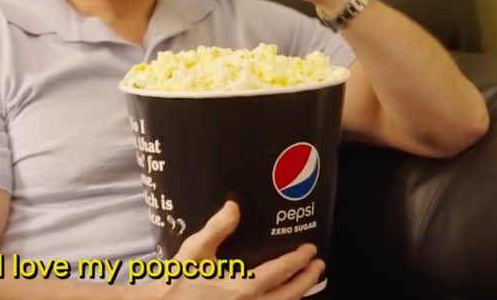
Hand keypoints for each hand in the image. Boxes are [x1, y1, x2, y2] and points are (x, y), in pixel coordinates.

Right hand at [150, 201, 324, 299]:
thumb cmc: (178, 281)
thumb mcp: (195, 251)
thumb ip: (216, 229)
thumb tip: (234, 206)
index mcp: (242, 288)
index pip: (280, 272)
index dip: (298, 260)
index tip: (310, 250)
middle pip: (289, 296)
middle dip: (307, 280)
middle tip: (318, 266)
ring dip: (298, 295)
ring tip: (306, 282)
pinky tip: (282, 297)